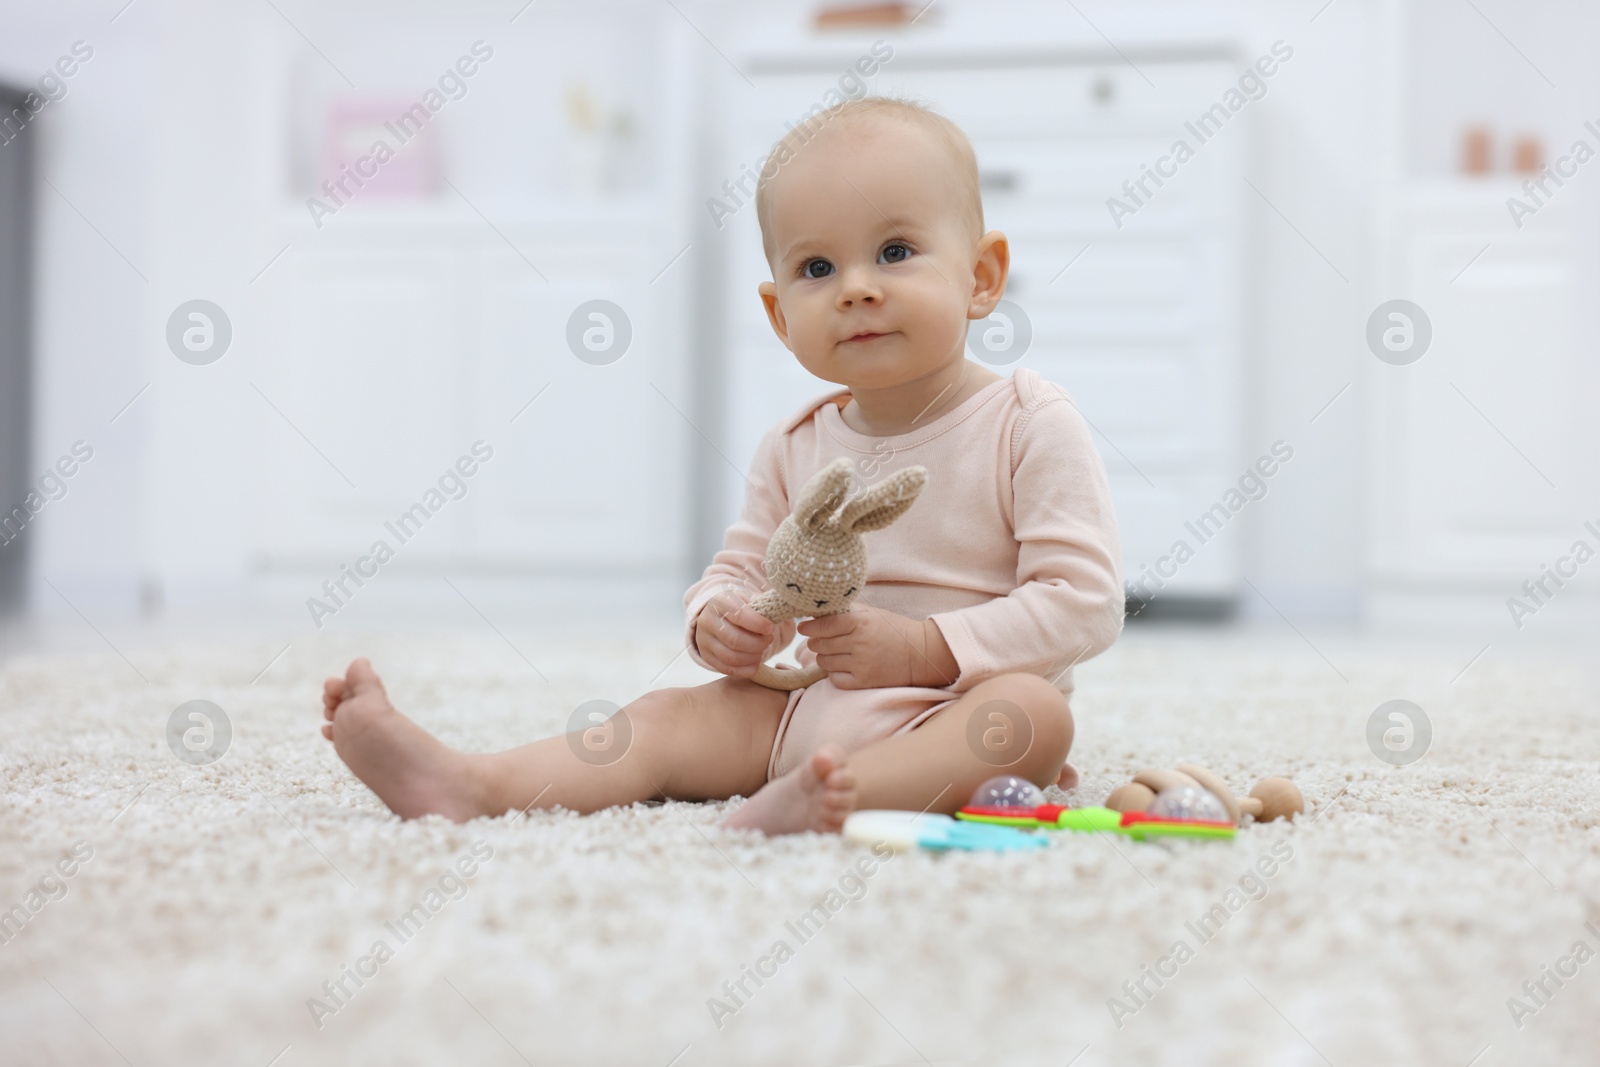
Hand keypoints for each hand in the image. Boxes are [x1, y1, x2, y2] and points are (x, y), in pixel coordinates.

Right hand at [694, 590, 782, 678]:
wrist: (722, 614)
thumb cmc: (742, 606)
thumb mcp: (751, 598)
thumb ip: (762, 606)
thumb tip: (776, 616)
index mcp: (719, 601)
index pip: (739, 615)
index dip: (758, 624)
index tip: (771, 628)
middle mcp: (707, 620)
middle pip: (735, 640)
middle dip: (758, 644)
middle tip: (769, 640)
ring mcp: (704, 640)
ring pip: (731, 657)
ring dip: (753, 657)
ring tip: (762, 650)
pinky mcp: (707, 656)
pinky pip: (727, 669)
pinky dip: (745, 670)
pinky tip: (756, 663)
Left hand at [797, 607, 955, 689]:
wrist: (919, 655)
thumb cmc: (892, 630)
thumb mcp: (871, 613)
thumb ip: (845, 610)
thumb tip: (816, 611)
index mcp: (861, 622)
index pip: (825, 624)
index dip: (809, 625)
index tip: (803, 626)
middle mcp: (860, 643)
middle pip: (820, 644)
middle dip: (815, 641)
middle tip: (820, 639)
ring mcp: (861, 665)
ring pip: (824, 662)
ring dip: (824, 657)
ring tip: (835, 652)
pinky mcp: (863, 682)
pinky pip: (834, 679)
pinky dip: (834, 673)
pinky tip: (843, 666)